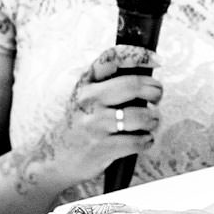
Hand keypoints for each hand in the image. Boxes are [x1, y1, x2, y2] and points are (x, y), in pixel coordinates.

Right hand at [43, 46, 163, 187]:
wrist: (55, 158)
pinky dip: (147, 140)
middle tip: (158, 97)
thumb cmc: (80, 124)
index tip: (157, 60)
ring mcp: (94, 124)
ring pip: (138, 116)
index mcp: (86, 82)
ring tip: (152, 122)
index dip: (138, 55)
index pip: (112, 59)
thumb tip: (148, 81)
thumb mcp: (86, 98)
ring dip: (153, 119)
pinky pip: (136, 141)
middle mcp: (89, 99)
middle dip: (154, 91)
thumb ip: (109, 85)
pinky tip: (145, 140)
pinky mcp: (100, 147)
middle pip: (131, 85)